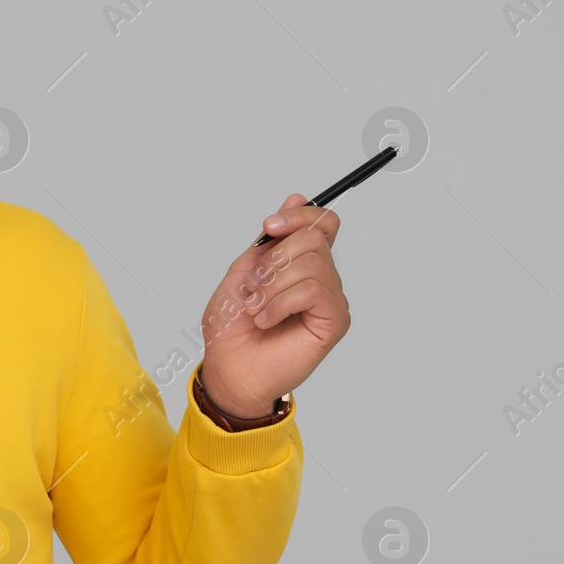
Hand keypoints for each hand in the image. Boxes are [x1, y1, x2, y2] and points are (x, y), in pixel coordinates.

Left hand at [197, 193, 351, 418]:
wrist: (228, 368)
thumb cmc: (232, 327)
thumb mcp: (242, 272)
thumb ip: (269, 239)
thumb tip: (297, 196)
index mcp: (300, 263)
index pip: (321, 222)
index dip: (298, 215)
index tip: (269, 226)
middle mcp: (321, 278)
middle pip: (314, 238)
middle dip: (273, 261)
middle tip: (252, 288)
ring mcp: (330, 299)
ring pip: (313, 263)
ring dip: (272, 286)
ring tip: (256, 309)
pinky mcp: (334, 321)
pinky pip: (314, 291)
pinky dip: (280, 303)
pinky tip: (266, 320)